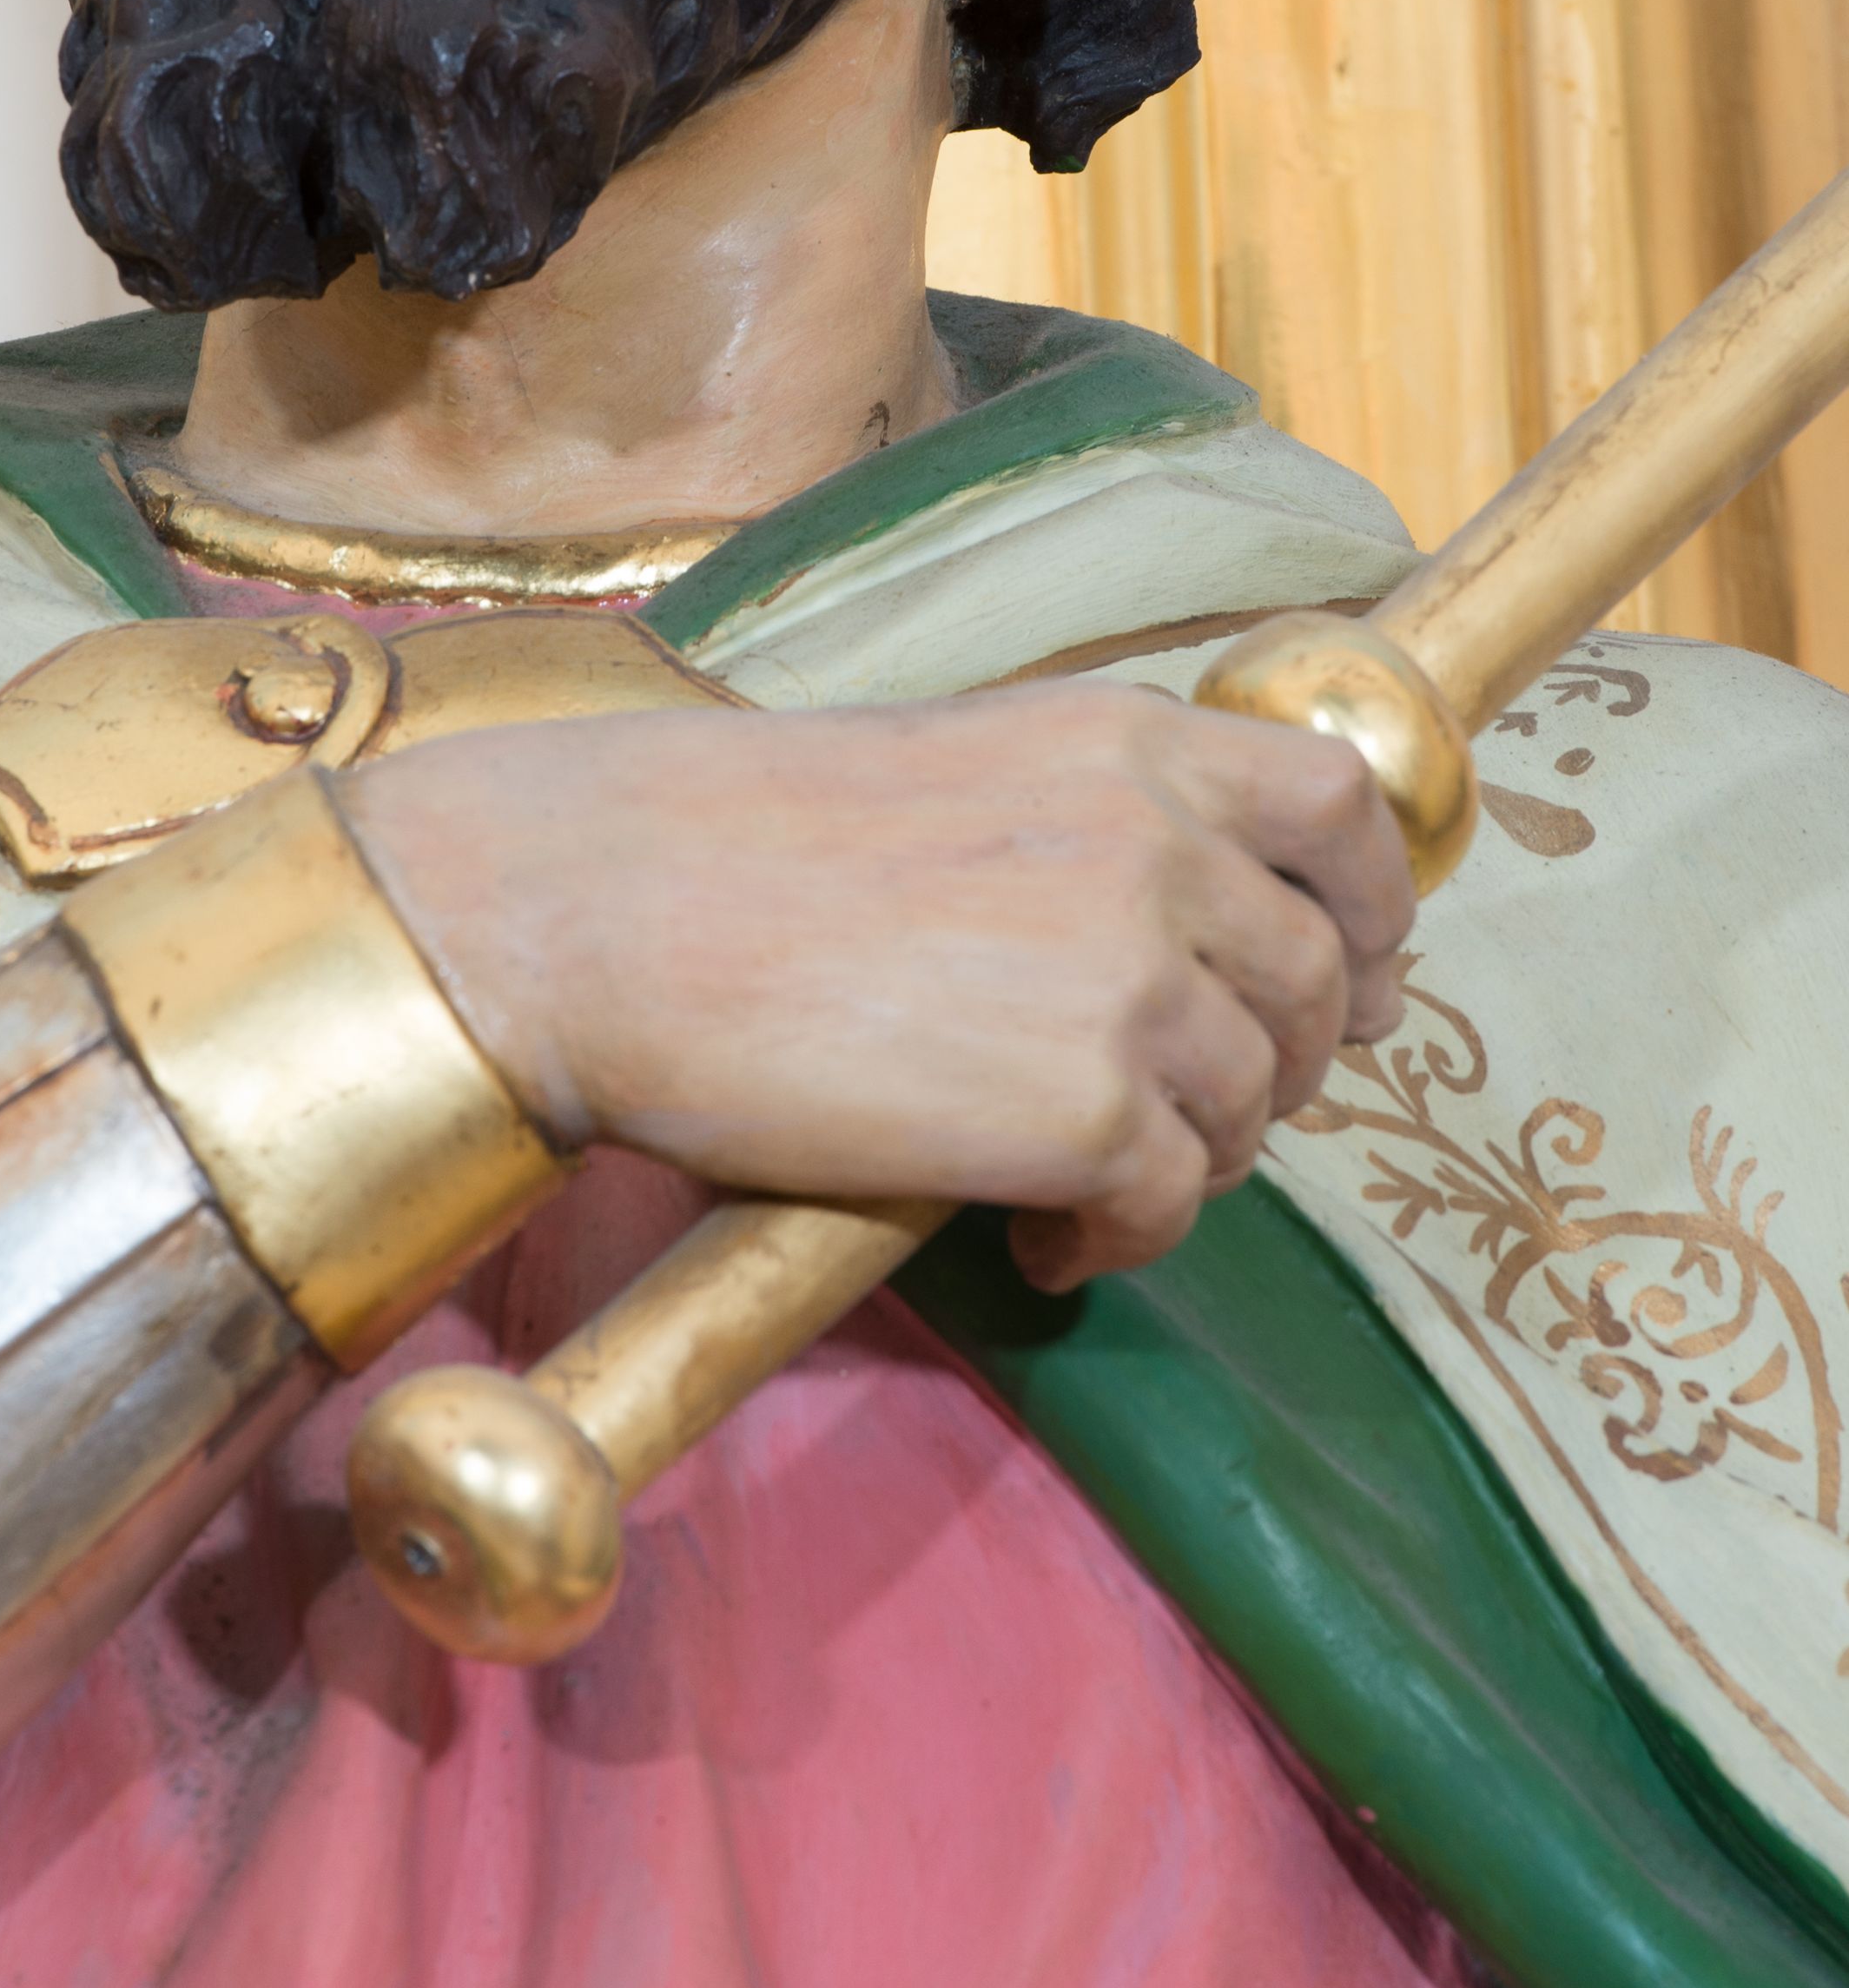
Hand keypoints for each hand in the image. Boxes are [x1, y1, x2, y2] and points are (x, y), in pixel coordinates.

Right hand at [341, 684, 1412, 1289]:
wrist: (611, 908)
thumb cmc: (735, 842)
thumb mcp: (955, 766)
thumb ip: (1085, 819)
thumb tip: (1177, 922)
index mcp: (1122, 740)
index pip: (1342, 805)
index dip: (1375, 906)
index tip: (1355, 975)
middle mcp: (1156, 840)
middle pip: (1322, 973)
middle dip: (1288, 1064)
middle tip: (1206, 1119)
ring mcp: (1134, 973)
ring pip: (1256, 1100)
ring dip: (1193, 1161)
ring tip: (1088, 1191)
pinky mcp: (1086, 1108)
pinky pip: (1172, 1203)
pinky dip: (1120, 1243)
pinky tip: (1042, 1248)